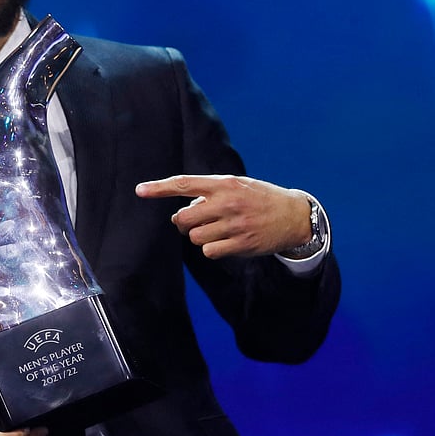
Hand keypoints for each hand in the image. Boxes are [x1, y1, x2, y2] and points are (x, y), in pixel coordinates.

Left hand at [135, 174, 309, 259]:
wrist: (294, 215)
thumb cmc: (260, 198)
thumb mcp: (237, 185)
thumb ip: (210, 192)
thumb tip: (182, 211)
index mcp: (224, 184)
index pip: (184, 183)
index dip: (159, 187)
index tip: (140, 190)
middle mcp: (228, 202)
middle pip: (183, 217)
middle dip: (183, 222)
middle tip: (195, 221)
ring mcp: (235, 224)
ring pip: (195, 237)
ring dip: (199, 237)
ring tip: (216, 230)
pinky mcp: (242, 244)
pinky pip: (209, 251)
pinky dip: (211, 249)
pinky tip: (225, 242)